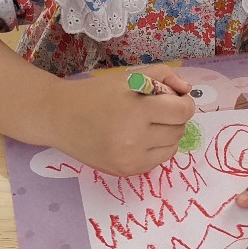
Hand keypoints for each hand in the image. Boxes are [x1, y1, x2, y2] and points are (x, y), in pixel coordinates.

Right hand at [52, 65, 195, 174]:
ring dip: (167, 134)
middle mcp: (134, 138)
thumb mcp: (129, 77)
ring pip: (171, 148)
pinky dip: (155, 149)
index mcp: (136, 110)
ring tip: (147, 124)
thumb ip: (164, 77)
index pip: (182, 112)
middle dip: (174, 118)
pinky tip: (138, 138)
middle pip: (179, 130)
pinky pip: (157, 160)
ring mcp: (130, 159)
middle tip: (156, 110)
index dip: (184, 103)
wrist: (60, 118)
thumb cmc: (97, 94)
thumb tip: (187, 90)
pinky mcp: (125, 171)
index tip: (175, 99)